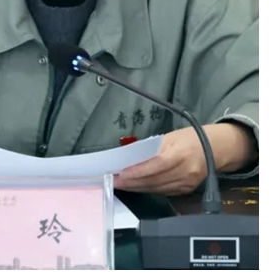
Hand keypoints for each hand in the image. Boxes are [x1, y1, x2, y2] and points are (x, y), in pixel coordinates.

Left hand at [115, 124, 254, 194]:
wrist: (216, 149)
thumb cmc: (191, 138)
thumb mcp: (170, 137)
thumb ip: (152, 149)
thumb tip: (130, 157)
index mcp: (181, 155)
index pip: (156, 166)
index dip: (138, 172)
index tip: (121, 174)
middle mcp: (186, 172)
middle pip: (154, 180)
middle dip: (132, 182)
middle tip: (114, 181)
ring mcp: (187, 184)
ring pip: (157, 189)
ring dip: (137, 188)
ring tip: (121, 185)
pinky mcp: (186, 190)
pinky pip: (163, 192)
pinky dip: (148, 189)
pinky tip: (136, 186)